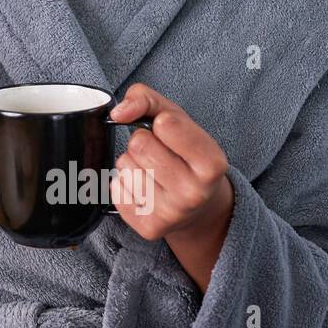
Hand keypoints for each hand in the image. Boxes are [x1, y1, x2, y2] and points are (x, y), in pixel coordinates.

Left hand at [108, 84, 234, 289]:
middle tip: (159, 154)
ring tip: (153, 172)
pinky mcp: (149, 228)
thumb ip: (146, 99)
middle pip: (138, 144)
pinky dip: (124, 184)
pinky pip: (115, 189)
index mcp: (212, 162)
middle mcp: (195, 193)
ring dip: (132, 163)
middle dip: (142, 142)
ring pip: (123, 166)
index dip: (160, 123)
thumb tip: (118, 112)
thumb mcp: (176, 117)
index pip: (164, 124)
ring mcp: (172, 214)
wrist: (199, 208)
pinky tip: (145, 189)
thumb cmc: (185, 153)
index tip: (169, 133)